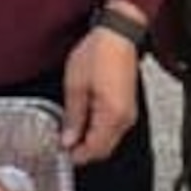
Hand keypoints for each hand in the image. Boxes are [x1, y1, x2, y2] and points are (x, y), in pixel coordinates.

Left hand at [60, 23, 141, 165]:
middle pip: (104, 149)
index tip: (61, 154)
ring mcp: (129, 113)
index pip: (94, 149)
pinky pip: (114, 129)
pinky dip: (99, 132)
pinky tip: (85, 123)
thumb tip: (68, 140)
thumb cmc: (98, 53)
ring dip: (91, 142)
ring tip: (71, 134)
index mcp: (112, 115)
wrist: (118, 34)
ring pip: (109, 140)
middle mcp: (125, 119)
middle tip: (64, 146)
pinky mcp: (128, 106)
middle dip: (84, 152)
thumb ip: (73, 117)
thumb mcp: (75, 86)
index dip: (77, 156)